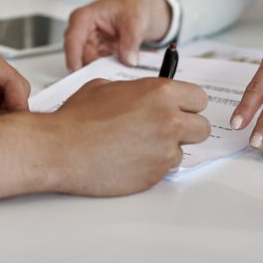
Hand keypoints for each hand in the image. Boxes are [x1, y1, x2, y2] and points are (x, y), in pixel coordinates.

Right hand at [50, 78, 210, 195]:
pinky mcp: (155, 175)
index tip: (179, 108)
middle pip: (202, 128)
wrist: (61, 148)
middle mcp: (168, 120)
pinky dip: (152, 165)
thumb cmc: (78, 117)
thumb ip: (136, 90)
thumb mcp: (106, 87)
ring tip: (137, 145)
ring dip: (167, 149)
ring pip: (183, 150)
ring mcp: (164, 151)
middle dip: (186, 128)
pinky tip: (129, 159)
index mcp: (160, 93)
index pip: (199, 98)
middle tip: (164, 129)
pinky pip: (165, 169)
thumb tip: (144, 95)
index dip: (187, 104)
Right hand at [64, 0, 171, 69]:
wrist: (143, 7)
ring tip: (119, 72)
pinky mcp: (100, 53)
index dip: (73, 58)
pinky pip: (101, 67)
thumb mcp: (135, 20)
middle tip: (108, 77)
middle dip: (93, 69)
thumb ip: (130, 42)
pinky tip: (122, 68)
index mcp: (84, 17)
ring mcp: (91, 44)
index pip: (73, 40)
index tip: (79, 74)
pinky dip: (111, 70)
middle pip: (80, 57)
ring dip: (103, 71)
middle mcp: (83, 32)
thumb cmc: (133, 5)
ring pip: (90, 65)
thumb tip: (128, 60)